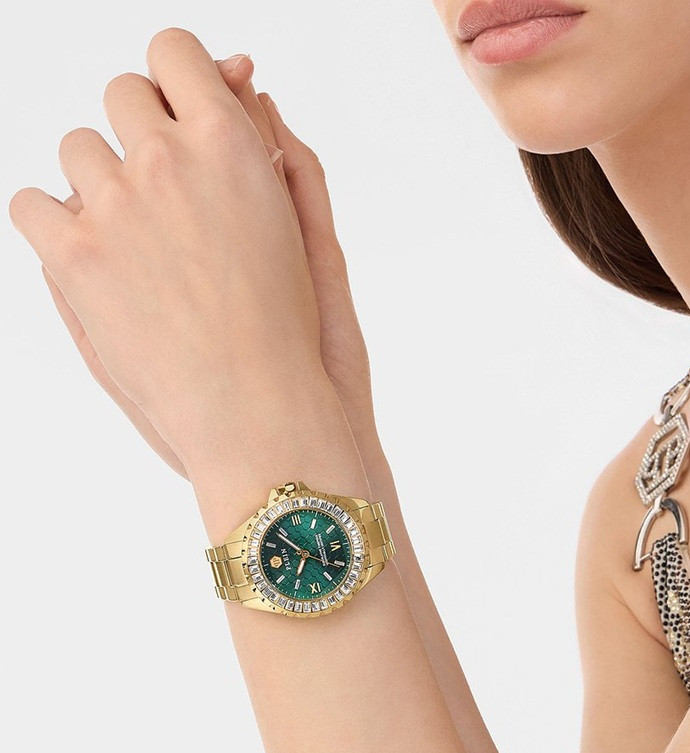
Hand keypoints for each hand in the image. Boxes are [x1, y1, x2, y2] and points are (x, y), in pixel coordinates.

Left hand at [28, 52, 267, 479]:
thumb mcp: (304, 226)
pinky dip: (53, 222)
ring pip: (77, 147)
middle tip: (170, 190)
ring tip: (139, 240)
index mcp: (229, 144)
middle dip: (142, 131)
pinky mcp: (75, 259)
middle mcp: (167, 160)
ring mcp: (115, 207)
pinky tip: (93, 256)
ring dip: (101, 179)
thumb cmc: (291, 327)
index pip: (175, 52)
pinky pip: (30, 204)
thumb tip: (246, 88)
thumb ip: (274, 149)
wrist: (261, 408)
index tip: (187, 114)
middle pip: (122, 94)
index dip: (177, 80)